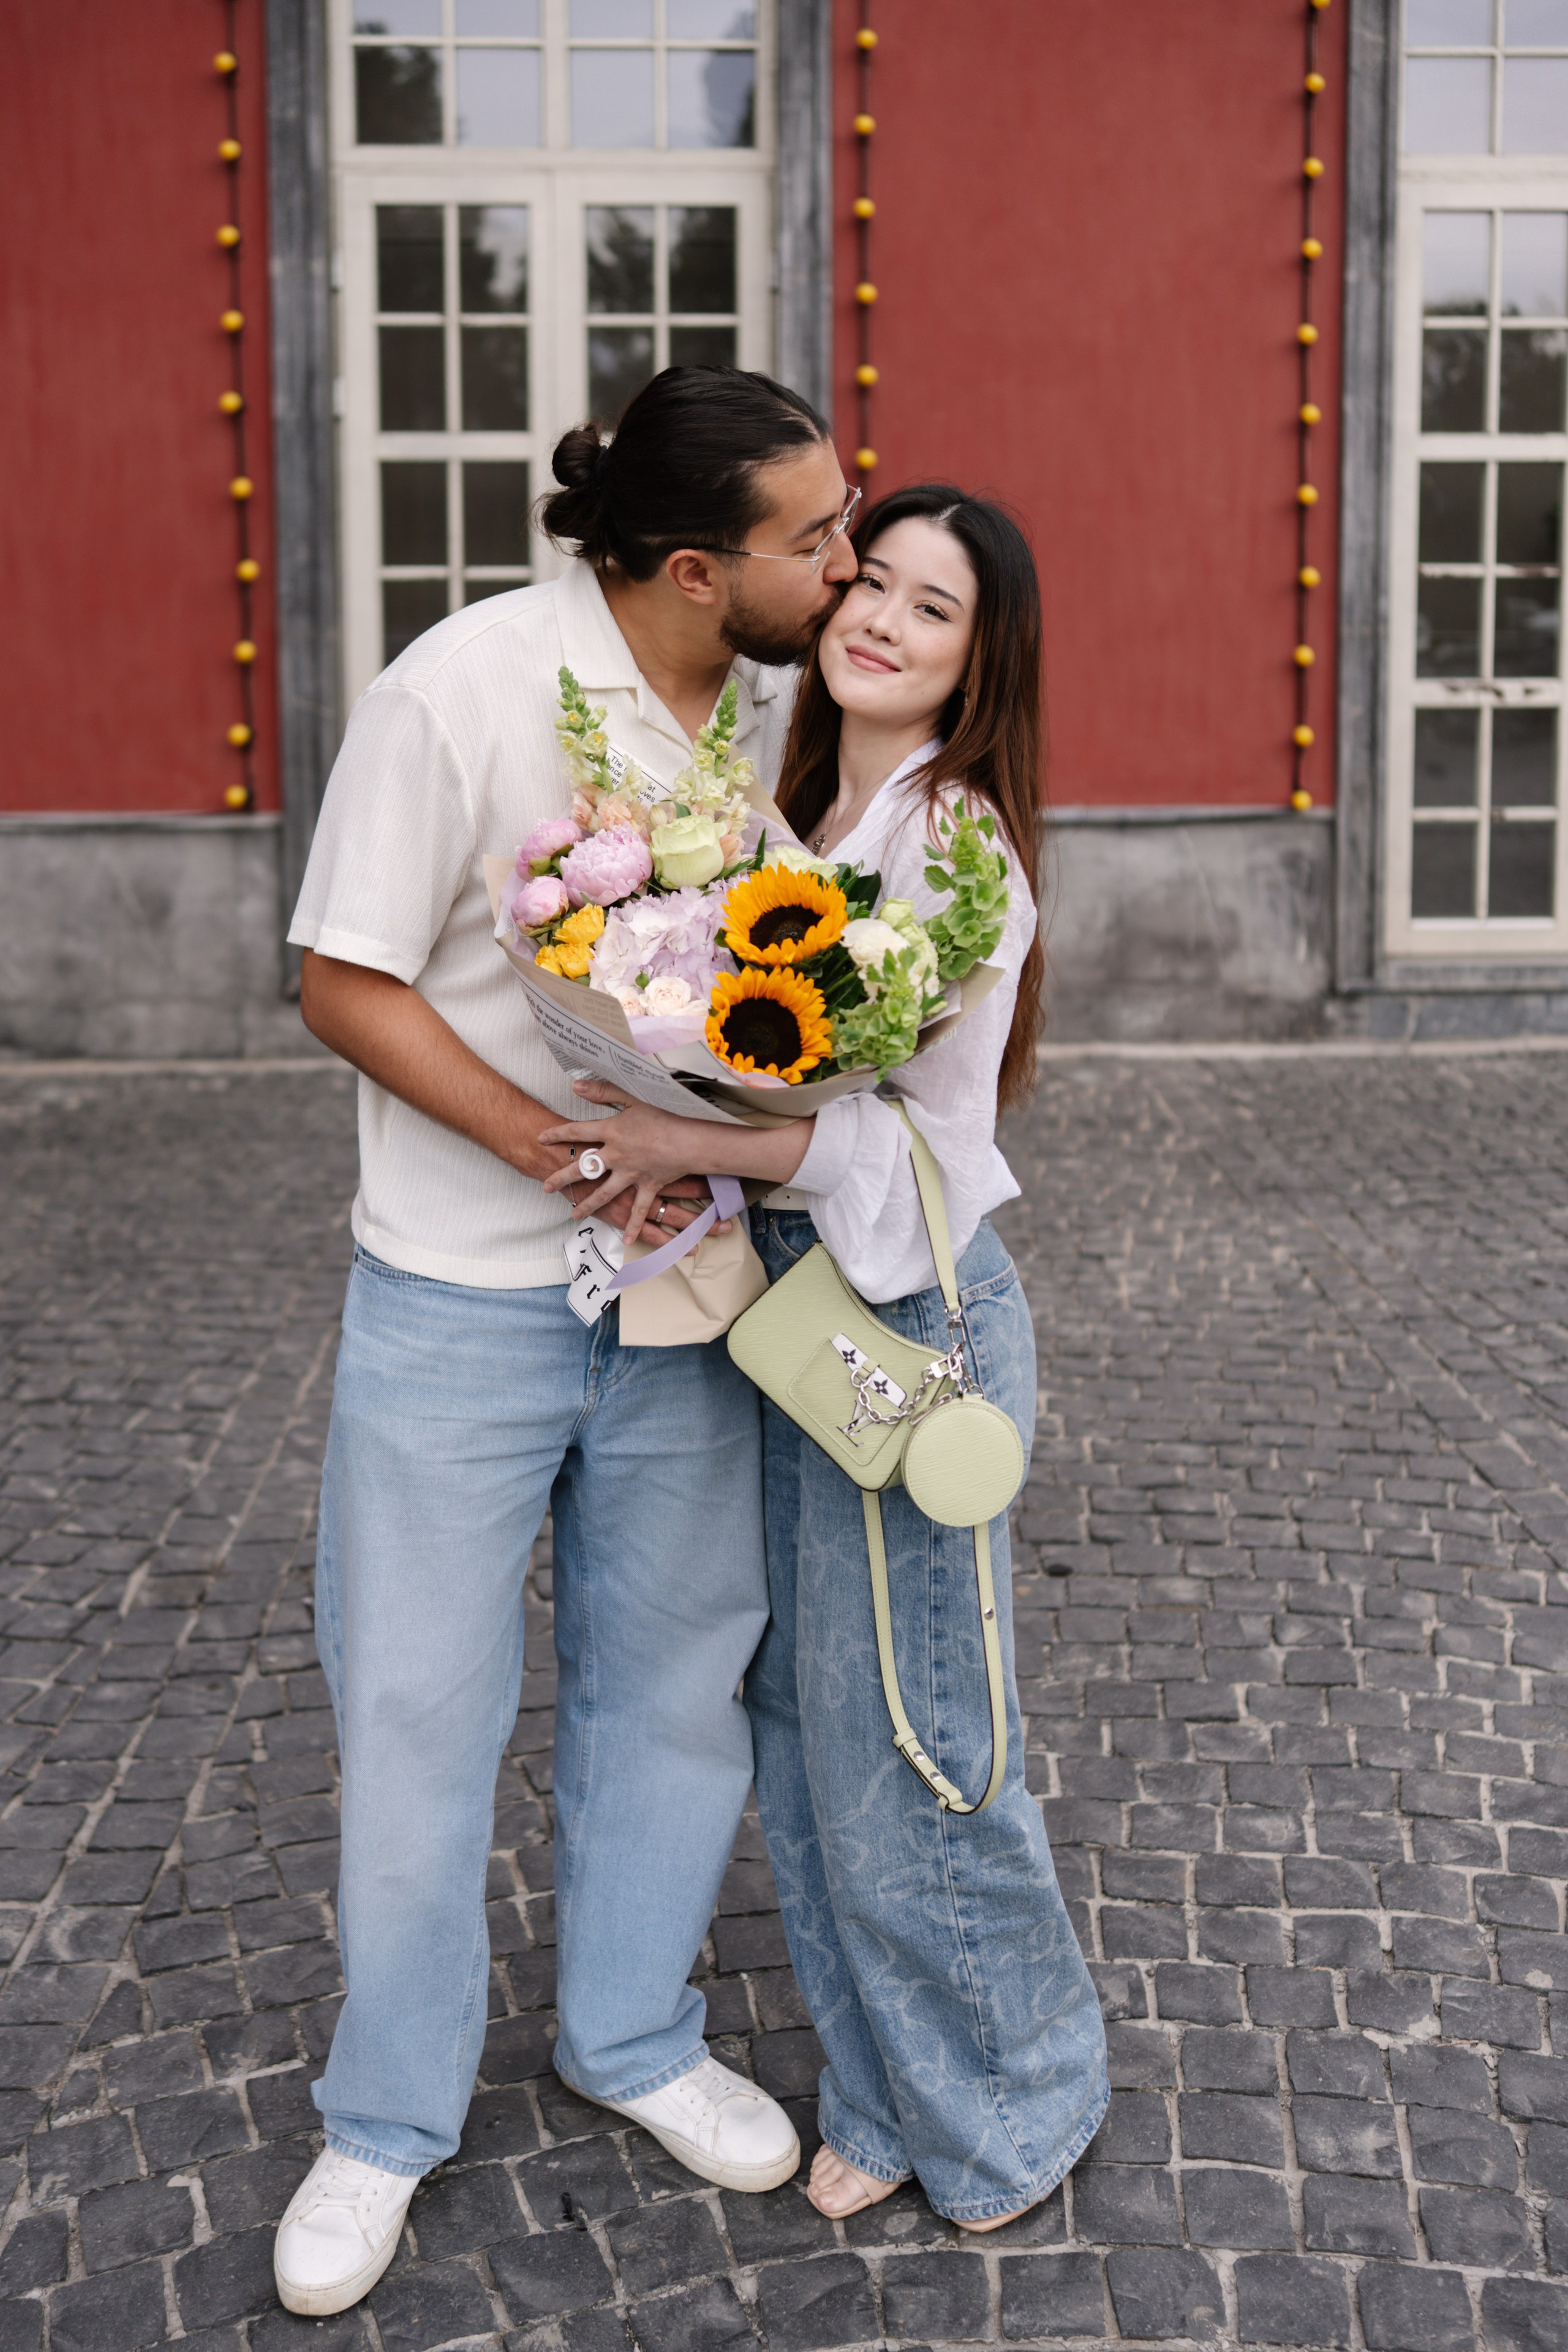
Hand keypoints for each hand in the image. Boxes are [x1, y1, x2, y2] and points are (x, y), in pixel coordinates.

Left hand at [541, 1079, 730, 1244]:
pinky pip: (639, 1209)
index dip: (557, 1134)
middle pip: (583, 1168)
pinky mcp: (647, 1186)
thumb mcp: (632, 1098)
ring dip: (588, 1205)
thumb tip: (576, 1085)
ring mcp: (630, 1174)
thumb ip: (604, 1092)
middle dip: (562, 1178)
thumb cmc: (663, 1117)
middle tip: (545, 1187)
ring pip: (604, 1193)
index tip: (541, 1139)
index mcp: (611, 1132)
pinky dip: (634, 1225)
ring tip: (573, 1214)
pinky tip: (627, 1240)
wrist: (687, 1141)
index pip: (577, 1131)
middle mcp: (616, 1156)